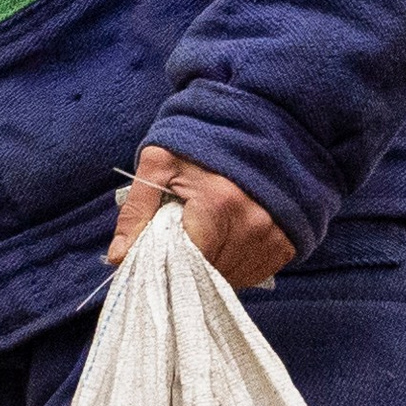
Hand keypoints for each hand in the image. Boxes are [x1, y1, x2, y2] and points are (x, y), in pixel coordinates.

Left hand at [107, 143, 295, 288]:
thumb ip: (136, 210)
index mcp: (219, 204)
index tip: (158, 254)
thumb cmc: (202, 144)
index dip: (167, 263)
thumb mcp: (160, 164)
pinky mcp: (286, 246)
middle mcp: (252, 225)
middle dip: (187, 265)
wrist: (257, 126)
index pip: (186, 263)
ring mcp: (273, 237)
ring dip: (211, 268)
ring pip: (230, 279)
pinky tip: (225, 243)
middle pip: (207, 274)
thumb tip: (120, 257)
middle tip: (181, 239)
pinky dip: (234, 267)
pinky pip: (253, 275)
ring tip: (204, 237)